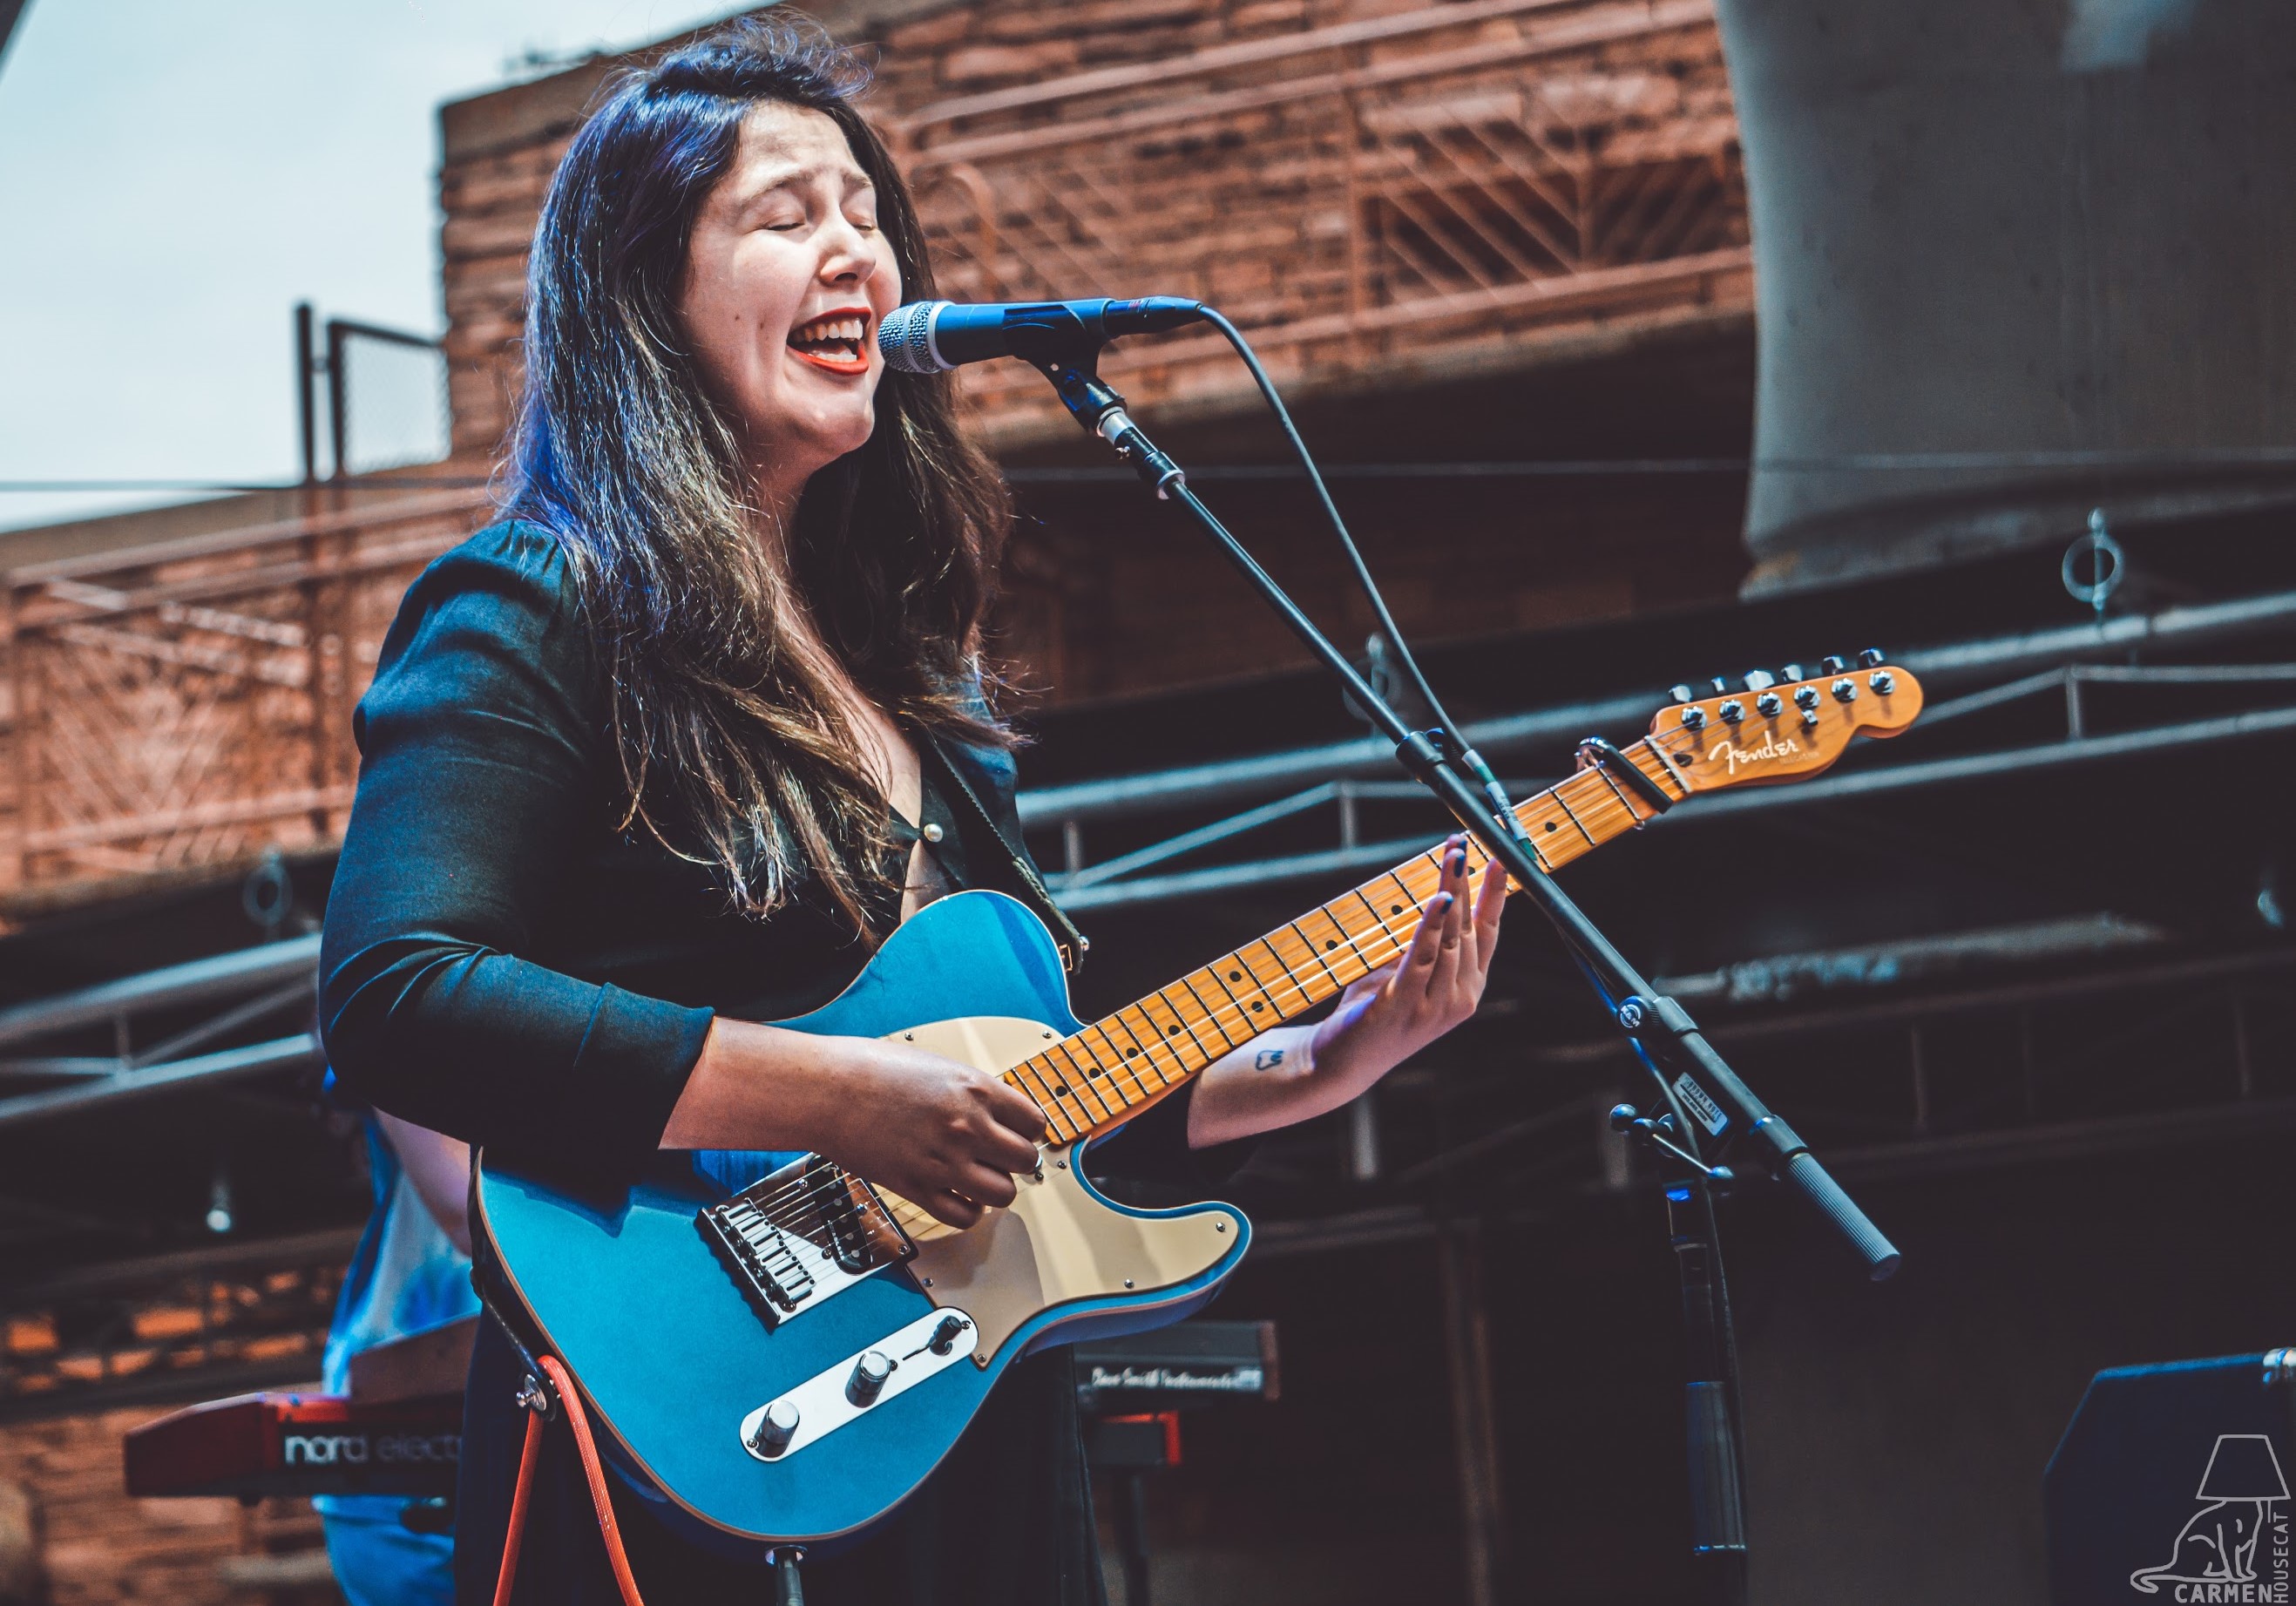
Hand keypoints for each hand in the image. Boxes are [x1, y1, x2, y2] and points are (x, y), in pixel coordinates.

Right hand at [663, 1021, 1045, 1228]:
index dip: (1028, 1129)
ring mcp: (944, 1162)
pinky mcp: (919, 1188)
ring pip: (1003, 1194)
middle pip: (1025, 1160)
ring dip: (996, 1188)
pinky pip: (964, 1216)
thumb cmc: (871, 1070)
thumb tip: (996, 1111)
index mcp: (975, 1090)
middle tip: (1005, 1158)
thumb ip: (972, 1091)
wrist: (827, 1091)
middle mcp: (967, 1128)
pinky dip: (968, 1211)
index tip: (1021, 1133)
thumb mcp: (937, 1066)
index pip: (1034, 1121)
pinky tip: (960, 1197)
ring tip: (982, 1178)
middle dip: (1017, 1160)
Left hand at [1309, 834, 1506, 1086]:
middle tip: (1464, 843)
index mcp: (1466, 987)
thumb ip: (1422, 940)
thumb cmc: (1373, 1010)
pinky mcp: (1405, 1004)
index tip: (1502, 856)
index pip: (1489, 931)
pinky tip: (1439, 899)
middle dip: (1469, 881)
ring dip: (1452, 891)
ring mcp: (1435, 1005)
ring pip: (1451, 938)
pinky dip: (1431, 926)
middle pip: (1469, 927)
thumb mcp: (1404, 970)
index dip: (1495, 893)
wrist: (1340, 1062)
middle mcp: (1460, 997)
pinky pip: (1422, 957)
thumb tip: (1433, 890)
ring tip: (1454, 856)